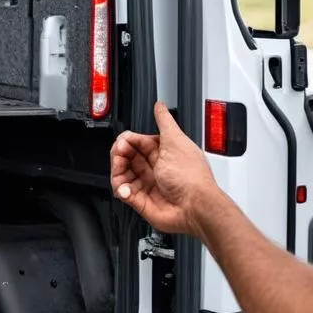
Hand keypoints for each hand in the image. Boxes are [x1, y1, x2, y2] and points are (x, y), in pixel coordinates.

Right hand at [110, 102, 224, 235]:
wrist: (195, 207)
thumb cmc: (191, 177)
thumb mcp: (176, 141)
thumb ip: (165, 121)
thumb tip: (159, 106)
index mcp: (163, 152)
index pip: (136, 142)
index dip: (126, 141)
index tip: (122, 142)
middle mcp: (155, 168)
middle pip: (126, 157)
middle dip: (118, 155)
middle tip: (119, 156)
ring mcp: (148, 185)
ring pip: (122, 175)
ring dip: (117, 173)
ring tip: (120, 175)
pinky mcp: (142, 201)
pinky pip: (124, 193)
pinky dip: (121, 190)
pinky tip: (125, 189)